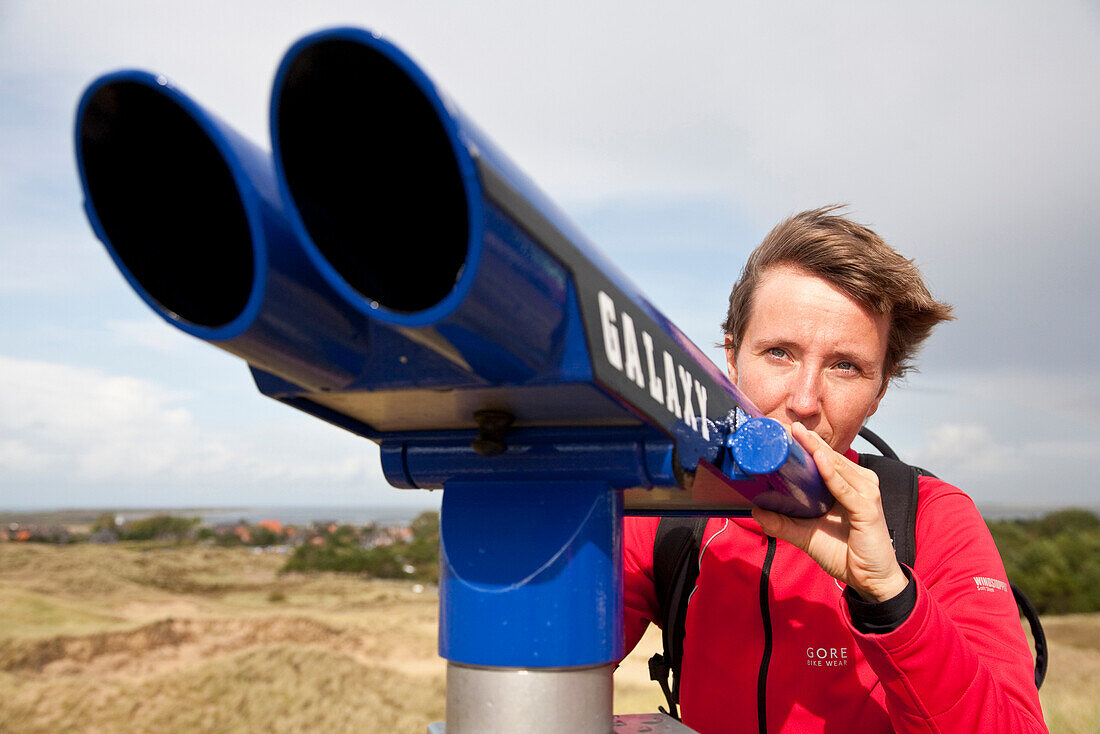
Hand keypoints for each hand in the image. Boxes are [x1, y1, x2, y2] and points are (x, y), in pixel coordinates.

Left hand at [751, 422, 907, 602]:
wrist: (870, 580)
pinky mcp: (868, 508)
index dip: (805, 444)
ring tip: (796, 434)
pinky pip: (844, 488)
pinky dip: (831, 474)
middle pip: (829, 457)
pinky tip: (819, 459)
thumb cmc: (845, 553)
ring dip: (815, 450)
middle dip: (806, 441)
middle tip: (784, 425)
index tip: (782, 431)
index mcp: (846, 484)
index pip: (824, 458)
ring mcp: (866, 493)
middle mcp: (859, 483)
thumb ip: (783, 524)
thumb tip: (756, 511)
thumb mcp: (806, 535)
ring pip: (835, 467)